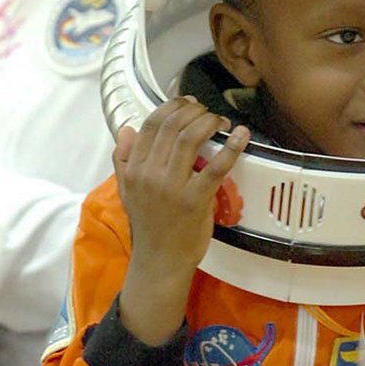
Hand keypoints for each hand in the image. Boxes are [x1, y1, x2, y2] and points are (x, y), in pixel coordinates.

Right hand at [114, 97, 248, 344]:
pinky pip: (215, 167)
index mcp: (134, 169)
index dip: (171, 107)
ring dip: (209, 122)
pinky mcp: (195, 200)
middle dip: (193, 110)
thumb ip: (123, 160)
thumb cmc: (149, 226)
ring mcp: (172, 186)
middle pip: (172, 126)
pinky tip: (241, 135)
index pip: (150, 125)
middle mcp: (149, 174)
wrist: (160, 262)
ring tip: (220, 121)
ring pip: (190, 138)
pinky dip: (231, 147)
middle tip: (207, 111)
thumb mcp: (127, 192)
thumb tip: (125, 130)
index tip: (187, 103)